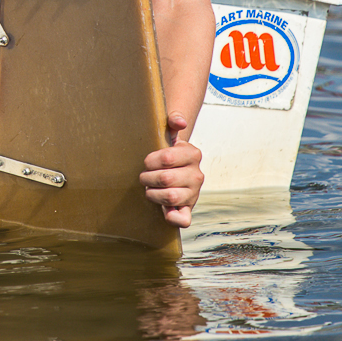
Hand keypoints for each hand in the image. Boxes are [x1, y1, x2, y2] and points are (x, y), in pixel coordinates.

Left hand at [139, 112, 203, 227]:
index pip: (166, 158)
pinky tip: (164, 212)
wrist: (174, 169)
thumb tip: (179, 122)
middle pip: (165, 179)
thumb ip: (173, 121)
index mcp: (193, 154)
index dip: (150, 161)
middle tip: (144, 177)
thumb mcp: (169, 133)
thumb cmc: (167, 150)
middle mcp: (197, 175)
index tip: (147, 161)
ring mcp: (194, 193)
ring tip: (150, 189)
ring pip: (170, 197)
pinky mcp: (188, 208)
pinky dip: (173, 218)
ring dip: (153, 194)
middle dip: (148, 178)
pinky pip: (184, 219)